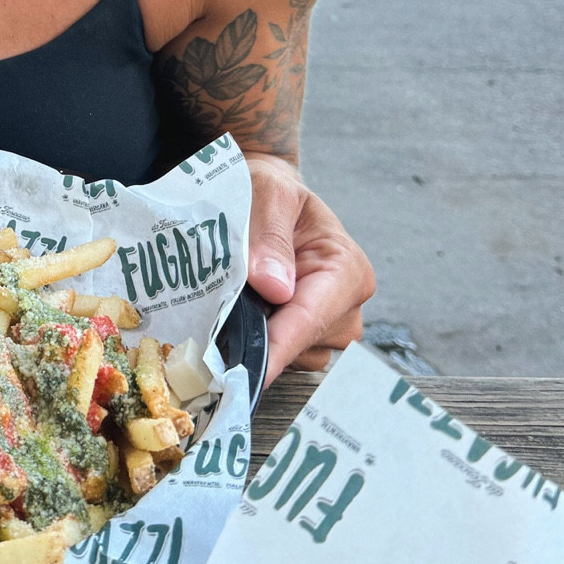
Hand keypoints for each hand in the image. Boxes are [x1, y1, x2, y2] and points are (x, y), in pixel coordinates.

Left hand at [244, 153, 374, 383]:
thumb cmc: (270, 192)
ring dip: (257, 338)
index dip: (278, 346)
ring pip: (292, 356)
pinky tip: (239, 314)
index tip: (249, 372)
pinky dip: (257, 340)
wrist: (265, 197)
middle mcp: (346, 303)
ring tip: (231, 301)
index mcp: (345, 267)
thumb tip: (274, 287)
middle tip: (217, 317)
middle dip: (261, 337)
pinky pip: (281, 354)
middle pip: (303, 344)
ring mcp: (327, 323)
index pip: (311, 317)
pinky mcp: (305, 334)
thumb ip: (268, 236)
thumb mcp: (267, 194)